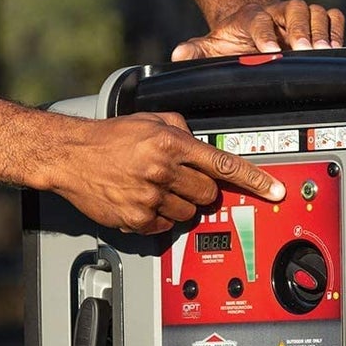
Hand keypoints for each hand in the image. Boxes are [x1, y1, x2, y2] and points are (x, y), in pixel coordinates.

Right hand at [52, 111, 285, 235]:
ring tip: (155, 187)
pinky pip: (167, 226)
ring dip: (179, 203)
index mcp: (170, 143)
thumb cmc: (108, 137)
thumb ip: (182, 130)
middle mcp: (163, 170)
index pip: (224, 164)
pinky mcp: (137, 219)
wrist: (70, 155)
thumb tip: (202, 145)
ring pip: (189, 212)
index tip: (275, 191)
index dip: (255, 180)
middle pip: (209, 194)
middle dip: (201, 188)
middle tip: (180, 178)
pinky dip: (160, 216)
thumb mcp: (150, 120)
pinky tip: (143, 199)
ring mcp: (150, 198)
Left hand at [171, 0, 345, 60]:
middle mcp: (278, 12)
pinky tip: (336, 47)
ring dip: (321, 30)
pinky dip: (337, 29)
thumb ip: (196, 51)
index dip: (265, 33)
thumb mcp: (211, 44)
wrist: (254, 24)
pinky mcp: (317, 21)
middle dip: (300, 29)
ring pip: (316, 12)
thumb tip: (178, 55)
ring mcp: (299, 16)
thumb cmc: (235, 38)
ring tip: (323, 51)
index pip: (259, 20)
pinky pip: (333, 17)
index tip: (269, 50)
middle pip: (295, 9)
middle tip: (304, 50)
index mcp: (252, 17)